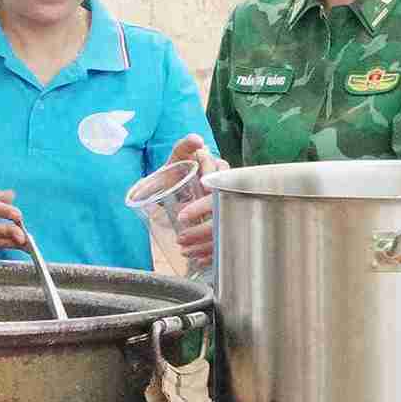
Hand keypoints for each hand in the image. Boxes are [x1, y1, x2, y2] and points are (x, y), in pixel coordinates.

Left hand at [164, 136, 227, 265]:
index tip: (182, 216)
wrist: (171, 184)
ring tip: (185, 251)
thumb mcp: (178, 157)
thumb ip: (185, 146)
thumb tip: (197, 140)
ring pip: (224, 232)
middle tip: (181, 239)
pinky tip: (200, 261)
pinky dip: (212, 254)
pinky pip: (226, 243)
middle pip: (221, 218)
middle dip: (200, 232)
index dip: (201, 206)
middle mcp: (229, 195)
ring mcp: (230, 212)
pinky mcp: (226, 227)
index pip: (217, 194)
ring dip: (204, 245)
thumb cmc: (176, 171)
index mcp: (222, 178)